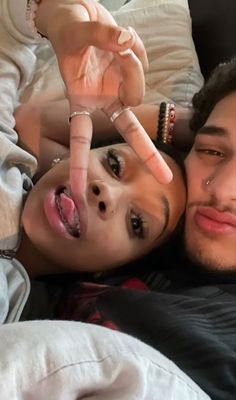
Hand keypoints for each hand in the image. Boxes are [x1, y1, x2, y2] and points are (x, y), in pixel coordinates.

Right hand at [36, 0, 172, 201]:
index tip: (77, 188)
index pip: (80, 138)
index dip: (79, 163)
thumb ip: (100, 37)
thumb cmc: (70, 33)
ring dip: (131, 63)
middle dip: (148, 154)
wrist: (80, 18)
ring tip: (115, 41)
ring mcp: (122, 89)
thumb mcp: (77, 34)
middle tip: (165, 178)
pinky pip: (143, 61)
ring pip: (139, 86)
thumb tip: (127, 40)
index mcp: (82, 102)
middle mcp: (105, 101)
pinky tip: (120, 39)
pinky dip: (136, 47)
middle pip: (130, 130)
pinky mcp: (134, 72)